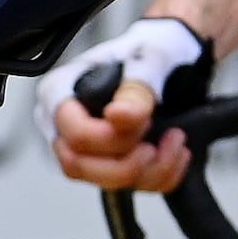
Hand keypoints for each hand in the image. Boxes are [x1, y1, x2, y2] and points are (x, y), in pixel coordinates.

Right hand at [44, 17, 207, 193]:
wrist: (174, 61)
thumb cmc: (151, 51)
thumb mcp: (147, 62)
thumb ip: (134, 90)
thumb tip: (119, 117)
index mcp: (60, 92)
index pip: (73, 134)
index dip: (111, 138)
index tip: (145, 120)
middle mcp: (64, 124)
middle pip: (79, 167)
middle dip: (127, 164)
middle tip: (157, 145)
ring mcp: (85, 148)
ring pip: (105, 183)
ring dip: (150, 171)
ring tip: (177, 142)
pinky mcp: (109, 163)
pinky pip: (128, 187)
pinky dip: (160, 177)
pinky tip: (177, 154)